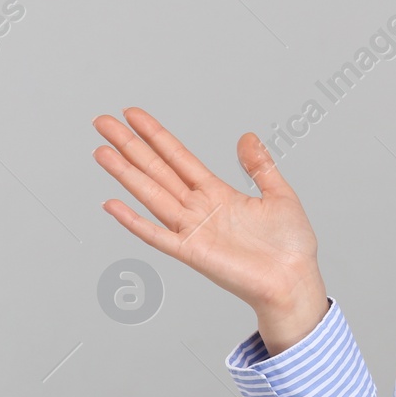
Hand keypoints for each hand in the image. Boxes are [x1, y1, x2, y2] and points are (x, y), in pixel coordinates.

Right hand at [92, 107, 327, 348]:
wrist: (294, 281)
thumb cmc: (289, 246)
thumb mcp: (279, 195)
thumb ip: (260, 166)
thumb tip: (247, 136)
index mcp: (218, 194)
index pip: (178, 158)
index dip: (156, 136)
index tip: (133, 115)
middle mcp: (198, 209)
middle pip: (157, 170)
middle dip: (130, 146)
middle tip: (102, 122)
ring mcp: (192, 230)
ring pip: (151, 195)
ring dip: (125, 174)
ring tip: (101, 151)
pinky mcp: (191, 253)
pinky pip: (156, 235)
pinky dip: (133, 221)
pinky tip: (112, 204)